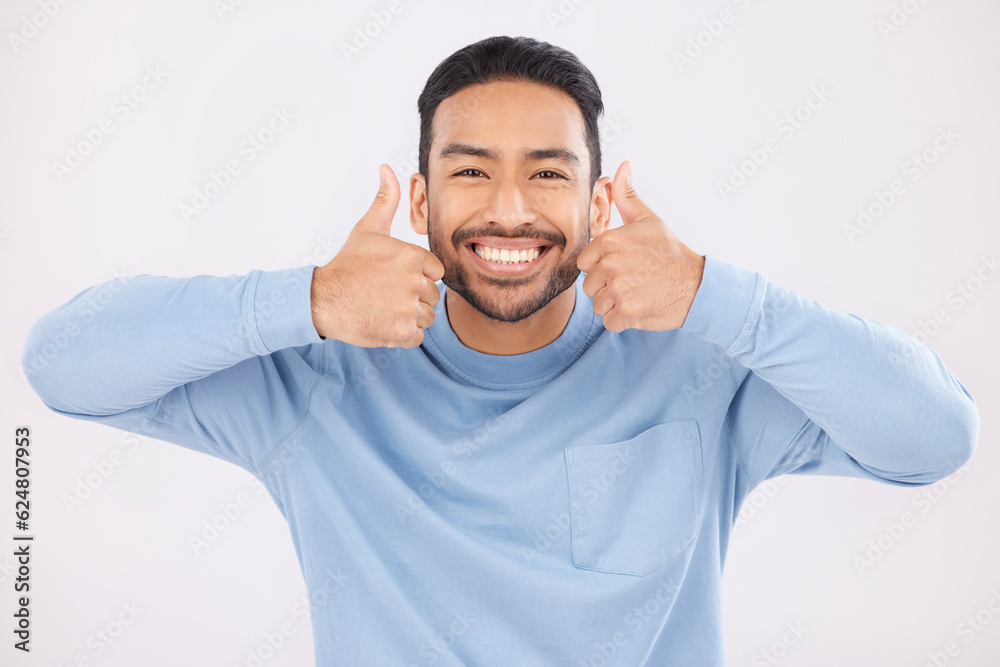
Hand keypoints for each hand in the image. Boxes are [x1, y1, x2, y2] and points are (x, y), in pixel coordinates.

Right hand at [311, 164, 444, 347]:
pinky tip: (383, 321)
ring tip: (384, 306)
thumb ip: (385, 200)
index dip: (418, 276)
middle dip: (414, 297)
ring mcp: (408, 309)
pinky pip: (417, 336)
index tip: (395, 276)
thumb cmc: (347, 264)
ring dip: (409, 316)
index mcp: (413, 256)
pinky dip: (402, 334)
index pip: (436, 272)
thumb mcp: (368, 229)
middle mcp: (415, 282)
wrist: (322, 299)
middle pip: (432, 295)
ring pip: (426, 317)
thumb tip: (387, 169)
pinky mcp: (402, 333)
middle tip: (386, 293)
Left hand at [577, 161, 704, 332]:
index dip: (600, 267)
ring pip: (598, 305)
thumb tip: (623, 166)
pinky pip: (609, 322)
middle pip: (590, 286)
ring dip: (615, 305)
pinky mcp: (627, 312)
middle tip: (634, 281)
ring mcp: (619, 289)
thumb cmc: (670, 253)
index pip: (584, 263)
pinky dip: (622, 321)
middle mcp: (611, 264)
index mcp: (611, 241)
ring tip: (638, 294)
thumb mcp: (649, 220)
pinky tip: (640, 308)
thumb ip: (627, 196)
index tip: (622, 266)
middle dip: (607, 288)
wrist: (698, 285)